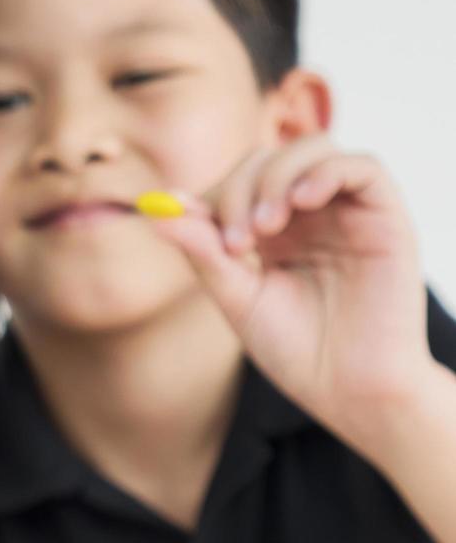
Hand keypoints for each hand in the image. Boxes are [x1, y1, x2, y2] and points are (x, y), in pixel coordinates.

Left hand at [148, 136, 432, 438]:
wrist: (349, 393)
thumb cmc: (296, 352)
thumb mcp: (238, 298)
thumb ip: (203, 253)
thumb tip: (156, 210)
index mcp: (273, 231)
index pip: (237, 181)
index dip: (211, 195)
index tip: (189, 224)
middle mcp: (311, 214)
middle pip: (267, 159)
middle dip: (238, 189)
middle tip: (234, 243)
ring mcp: (348, 213)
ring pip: (313, 148)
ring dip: (277, 177)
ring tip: (265, 228)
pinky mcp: (386, 218)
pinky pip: (363, 166)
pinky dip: (326, 172)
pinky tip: (302, 202)